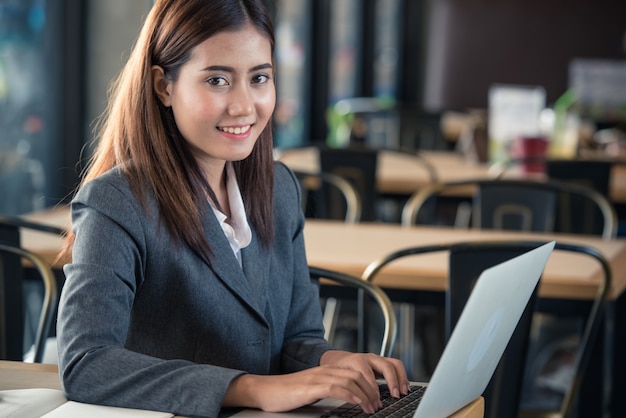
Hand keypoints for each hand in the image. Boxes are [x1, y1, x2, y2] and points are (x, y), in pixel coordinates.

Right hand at [223, 350, 409, 413]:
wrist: (264, 391)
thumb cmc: (286, 394)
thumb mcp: (312, 391)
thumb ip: (329, 391)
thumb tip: (349, 401)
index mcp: (326, 371)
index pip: (354, 372)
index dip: (370, 383)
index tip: (378, 397)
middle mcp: (324, 370)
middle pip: (356, 374)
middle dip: (372, 390)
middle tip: (379, 404)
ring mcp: (317, 377)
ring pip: (349, 380)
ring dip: (365, 394)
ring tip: (372, 407)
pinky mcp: (310, 387)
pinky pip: (334, 387)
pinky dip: (349, 394)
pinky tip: (357, 402)